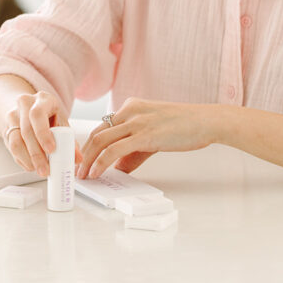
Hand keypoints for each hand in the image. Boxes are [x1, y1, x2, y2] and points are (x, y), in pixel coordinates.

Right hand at [3, 91, 82, 176]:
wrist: (28, 107)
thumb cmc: (48, 114)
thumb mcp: (60, 120)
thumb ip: (69, 139)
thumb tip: (78, 158)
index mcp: (42, 99)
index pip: (38, 114)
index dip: (43, 134)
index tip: (51, 150)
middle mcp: (24, 105)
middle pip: (27, 131)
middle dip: (37, 154)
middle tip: (46, 169)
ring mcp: (13, 116)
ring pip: (16, 141)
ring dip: (28, 159)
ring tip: (39, 169)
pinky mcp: (6, 129)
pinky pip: (11, 147)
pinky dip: (22, 159)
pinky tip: (31, 165)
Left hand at [76, 97, 217, 178]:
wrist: (206, 121)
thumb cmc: (184, 127)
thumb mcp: (154, 135)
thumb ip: (134, 151)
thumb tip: (118, 169)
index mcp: (131, 106)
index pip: (103, 126)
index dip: (89, 145)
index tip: (82, 160)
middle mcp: (130, 110)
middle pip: (96, 133)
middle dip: (83, 154)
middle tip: (77, 170)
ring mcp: (137, 121)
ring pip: (100, 140)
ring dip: (88, 160)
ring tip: (83, 176)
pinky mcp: (144, 134)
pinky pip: (114, 150)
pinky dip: (101, 162)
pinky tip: (96, 173)